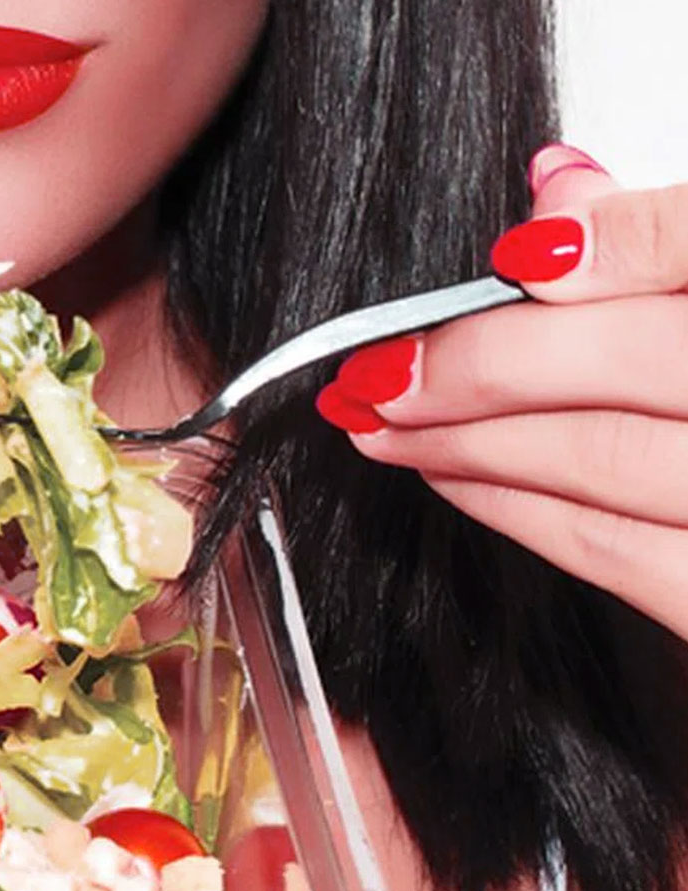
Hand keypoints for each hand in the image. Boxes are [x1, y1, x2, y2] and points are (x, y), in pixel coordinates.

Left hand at [315, 144, 687, 641]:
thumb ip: (677, 244)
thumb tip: (557, 191)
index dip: (604, 241)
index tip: (510, 258)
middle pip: (638, 357)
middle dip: (485, 360)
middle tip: (381, 365)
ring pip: (608, 458)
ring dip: (470, 439)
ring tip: (385, 420)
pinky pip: (618, 551)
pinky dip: (518, 509)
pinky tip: (454, 480)